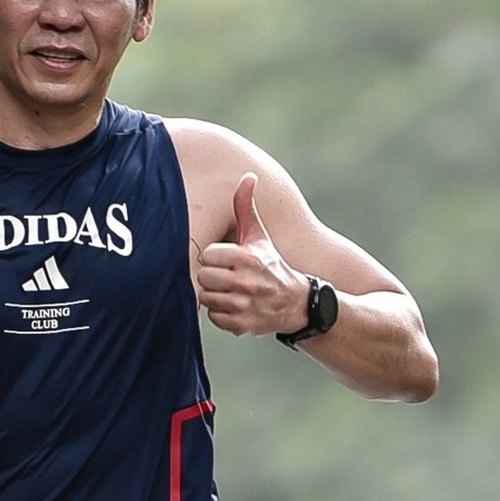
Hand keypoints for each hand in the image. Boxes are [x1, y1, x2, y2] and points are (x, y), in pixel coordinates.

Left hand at [194, 173, 307, 338]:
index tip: (226, 259)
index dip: (214, 257)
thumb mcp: (260, 235)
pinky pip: (214, 317)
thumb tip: (248, 176)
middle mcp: (245, 282)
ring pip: (206, 297)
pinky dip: (221, 314)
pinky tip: (234, 306)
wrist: (295, 302)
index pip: (207, 255)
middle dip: (212, 276)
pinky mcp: (241, 324)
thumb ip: (246, 207)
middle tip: (227, 276)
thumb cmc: (271, 263)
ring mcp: (243, 305)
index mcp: (247, 257)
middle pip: (204, 277)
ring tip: (230, 290)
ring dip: (215, 295)